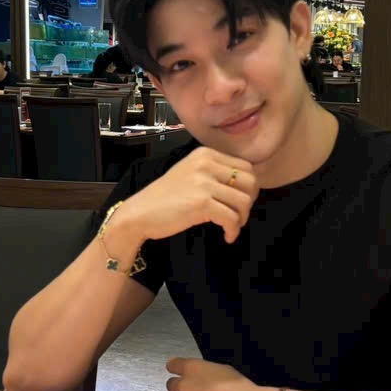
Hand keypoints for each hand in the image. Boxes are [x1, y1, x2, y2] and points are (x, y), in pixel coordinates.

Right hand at [116, 146, 258, 246]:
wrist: (140, 213)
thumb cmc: (165, 198)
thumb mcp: (191, 174)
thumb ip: (215, 173)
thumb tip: (248, 187)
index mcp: (206, 154)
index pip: (246, 167)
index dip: (249, 188)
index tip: (239, 203)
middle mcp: (206, 163)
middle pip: (250, 182)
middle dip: (249, 203)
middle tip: (237, 216)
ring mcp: (204, 182)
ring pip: (244, 201)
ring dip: (242, 218)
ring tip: (231, 227)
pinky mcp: (201, 202)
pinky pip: (232, 218)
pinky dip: (233, 230)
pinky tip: (227, 237)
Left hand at [165, 357, 272, 390]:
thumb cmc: (242, 390)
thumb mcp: (223, 370)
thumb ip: (204, 371)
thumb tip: (200, 376)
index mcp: (192, 369)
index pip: (173, 365)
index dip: (175, 368)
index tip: (176, 370)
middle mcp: (184, 386)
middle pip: (171, 385)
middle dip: (181, 388)